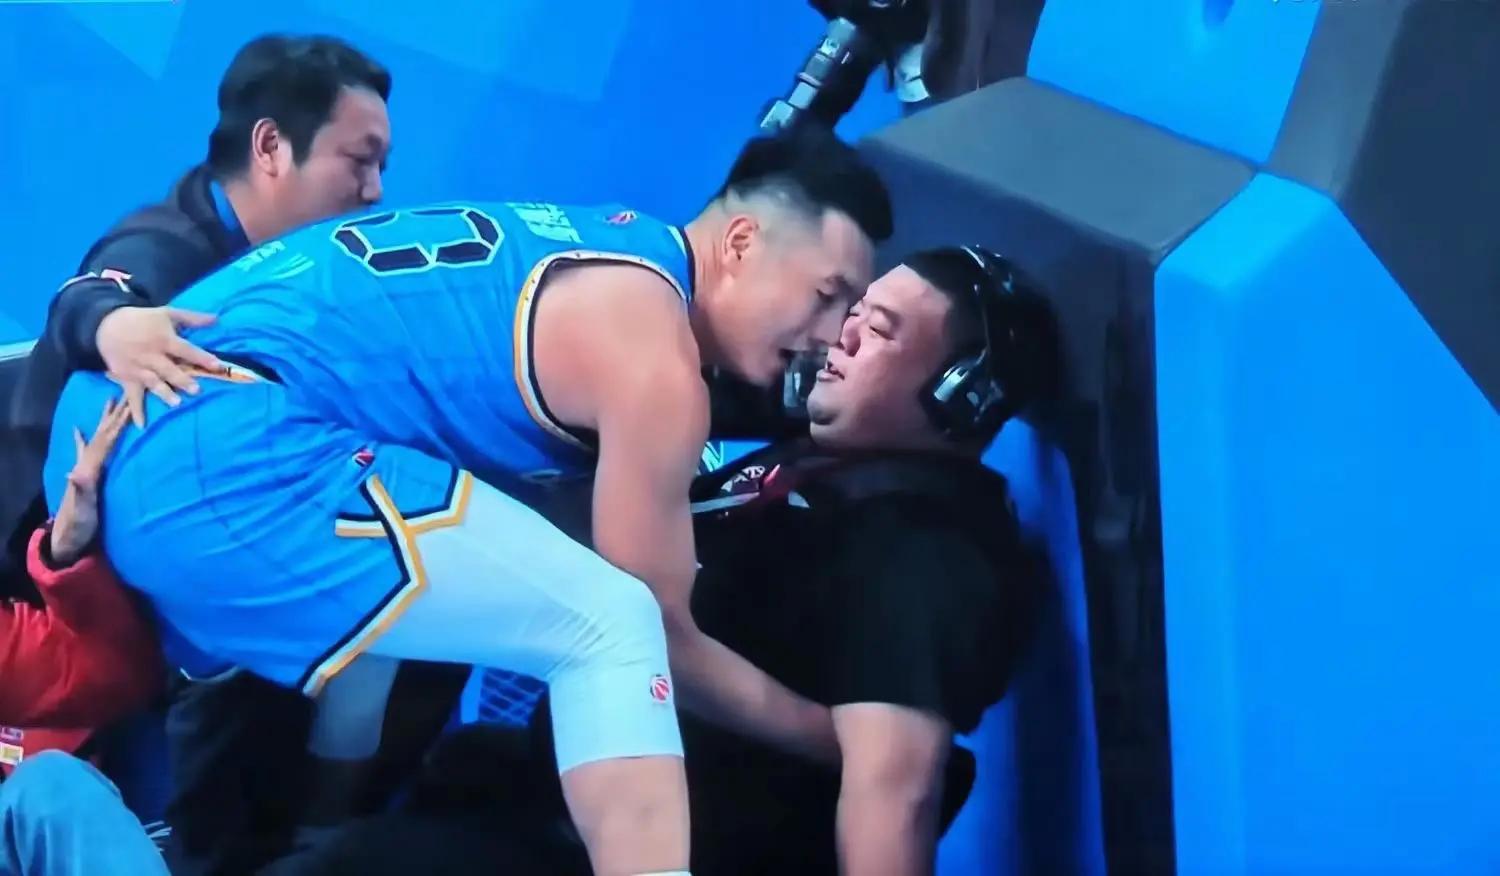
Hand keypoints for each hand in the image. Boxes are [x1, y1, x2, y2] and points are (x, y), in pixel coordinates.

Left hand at [49, 398, 131, 565]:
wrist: (66, 539)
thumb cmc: (78, 525)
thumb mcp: (81, 509)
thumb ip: (79, 490)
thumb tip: (74, 473)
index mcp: (89, 468)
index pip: (106, 441)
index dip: (119, 423)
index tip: (132, 404)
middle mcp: (86, 464)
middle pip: (103, 433)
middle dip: (114, 413)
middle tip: (125, 391)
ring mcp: (85, 469)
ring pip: (97, 437)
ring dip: (104, 418)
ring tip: (109, 399)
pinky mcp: (85, 477)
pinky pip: (87, 450)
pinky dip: (84, 437)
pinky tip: (79, 428)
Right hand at [96, 305, 220, 425]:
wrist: (105, 325)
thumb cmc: (142, 320)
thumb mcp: (167, 313)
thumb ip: (193, 318)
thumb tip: (217, 319)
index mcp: (164, 339)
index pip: (185, 349)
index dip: (201, 357)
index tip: (217, 366)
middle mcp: (151, 355)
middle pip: (169, 369)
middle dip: (182, 379)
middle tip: (196, 390)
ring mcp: (139, 368)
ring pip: (153, 382)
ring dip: (164, 393)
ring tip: (177, 403)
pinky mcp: (127, 378)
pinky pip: (132, 396)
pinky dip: (136, 410)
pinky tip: (141, 425)